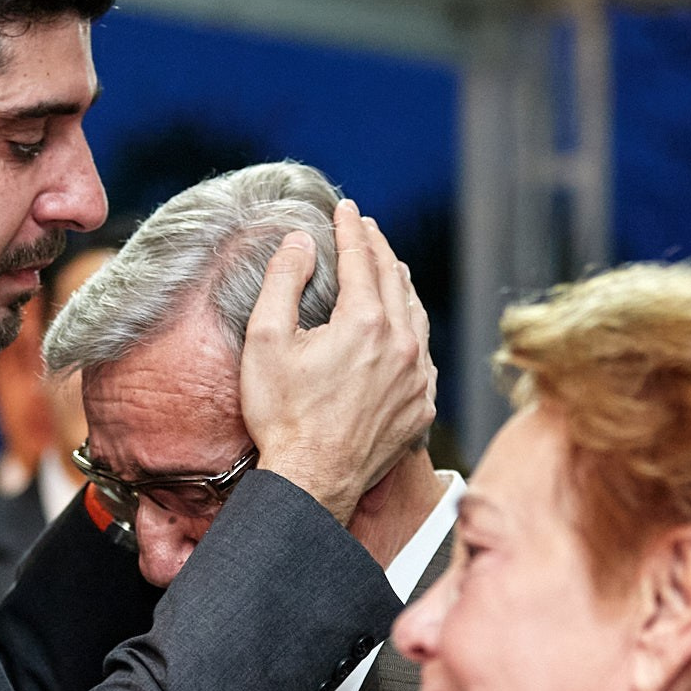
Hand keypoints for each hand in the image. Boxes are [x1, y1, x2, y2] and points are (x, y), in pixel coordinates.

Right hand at [240, 201, 435, 522]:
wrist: (312, 481)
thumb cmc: (283, 416)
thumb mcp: (265, 340)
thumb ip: (284, 282)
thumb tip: (301, 242)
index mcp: (365, 322)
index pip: (362, 259)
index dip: (351, 229)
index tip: (346, 208)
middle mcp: (402, 345)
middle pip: (395, 280)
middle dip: (378, 249)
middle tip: (366, 229)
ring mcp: (418, 378)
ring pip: (417, 315)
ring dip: (400, 285)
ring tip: (389, 268)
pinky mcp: (421, 407)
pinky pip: (425, 356)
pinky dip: (413, 330)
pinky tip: (403, 328)